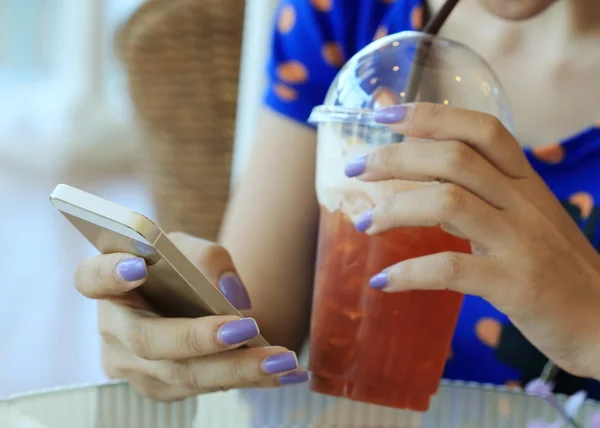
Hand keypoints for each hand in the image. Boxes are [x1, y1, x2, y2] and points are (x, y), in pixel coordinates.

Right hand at [74, 232, 307, 400]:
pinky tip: (284, 373)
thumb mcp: (191, 250)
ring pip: (182, 374)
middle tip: (245, 329)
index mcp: (109, 286)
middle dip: (198, 338)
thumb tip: (232, 297)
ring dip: (237, 368)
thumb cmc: (182, 269)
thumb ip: (208, 260)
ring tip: (283, 360)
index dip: (108, 274)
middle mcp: (114, 331)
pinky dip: (248, 379)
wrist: (185, 301)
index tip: (137, 267)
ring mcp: (134, 367)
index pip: (90, 278)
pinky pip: (204, 388)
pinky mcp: (162, 388)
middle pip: (148, 340)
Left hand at [346, 102, 599, 378]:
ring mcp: (522, 242)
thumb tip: (419, 173)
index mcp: (525, 183)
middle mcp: (524, 203)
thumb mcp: (521, 219)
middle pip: (454, 159)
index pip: (481, 129)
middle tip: (355, 168)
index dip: (431, 115)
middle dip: (395, 157)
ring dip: (395, 209)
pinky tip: (382, 281)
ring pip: (449, 202)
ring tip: (364, 223)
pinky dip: (409, 272)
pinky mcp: (516, 284)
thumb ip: (477, 193)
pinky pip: (452, 268)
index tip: (384, 113)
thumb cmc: (554, 267)